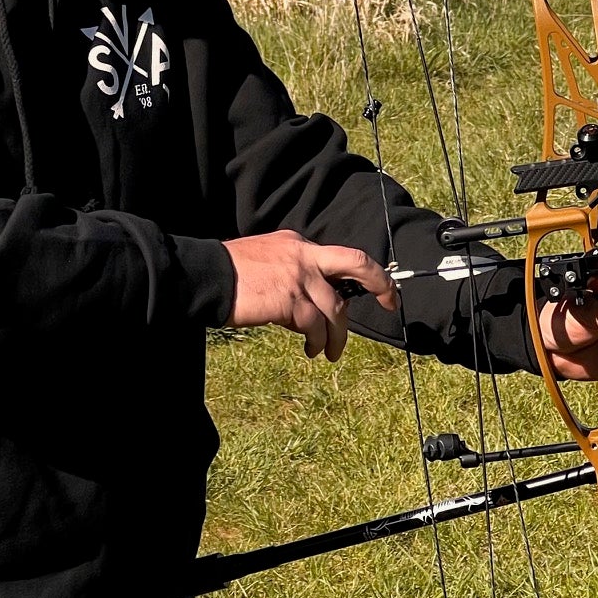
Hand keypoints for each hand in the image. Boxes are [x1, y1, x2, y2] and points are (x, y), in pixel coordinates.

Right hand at [222, 232, 396, 363]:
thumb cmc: (230, 274)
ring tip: (328, 353)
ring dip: (337, 336)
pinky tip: (311, 350)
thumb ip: (292, 272)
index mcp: (298, 245)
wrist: (206, 275)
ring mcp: (298, 276)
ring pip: (335, 309)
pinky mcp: (289, 299)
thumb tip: (311, 305)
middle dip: (381, 282)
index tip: (381, 287)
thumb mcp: (267, 260)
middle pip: (356, 264)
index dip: (366, 272)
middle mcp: (303, 255)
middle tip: (391, 303)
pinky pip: (314, 326)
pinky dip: (316, 341)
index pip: (340, 257)